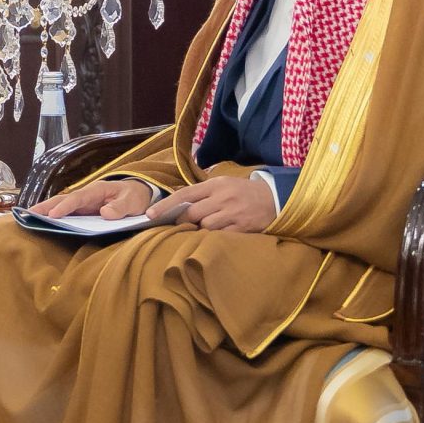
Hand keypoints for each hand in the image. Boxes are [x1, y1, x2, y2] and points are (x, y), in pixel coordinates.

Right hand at [30, 178, 156, 220]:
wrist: (138, 193)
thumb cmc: (134, 196)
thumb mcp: (132, 201)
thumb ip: (120, 207)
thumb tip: (105, 214)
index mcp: (96, 190)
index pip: (77, 198)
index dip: (65, 206)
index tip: (53, 215)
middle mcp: (86, 195)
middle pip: (63, 199)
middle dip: (46, 206)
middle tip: (28, 213)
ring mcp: (84, 203)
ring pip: (62, 205)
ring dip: (46, 210)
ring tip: (29, 218)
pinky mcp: (84, 210)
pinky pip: (67, 213)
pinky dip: (55, 215)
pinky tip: (44, 222)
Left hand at [148, 171, 277, 232]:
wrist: (274, 198)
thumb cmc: (242, 192)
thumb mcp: (222, 184)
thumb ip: (201, 192)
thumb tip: (175, 200)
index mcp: (215, 185)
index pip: (184, 194)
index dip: (165, 205)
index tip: (149, 215)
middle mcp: (222, 197)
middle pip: (192, 213)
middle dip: (183, 221)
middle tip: (182, 225)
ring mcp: (233, 213)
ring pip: (205, 226)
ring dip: (200, 230)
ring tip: (204, 228)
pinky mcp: (242, 227)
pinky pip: (220, 236)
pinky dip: (214, 238)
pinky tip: (216, 236)